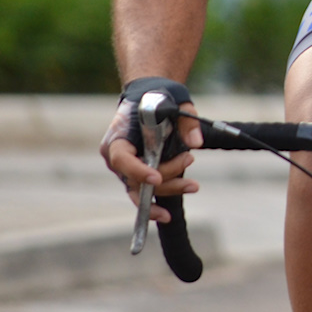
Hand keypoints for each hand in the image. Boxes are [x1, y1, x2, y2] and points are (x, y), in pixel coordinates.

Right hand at [99, 87, 202, 223]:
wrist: (149, 97)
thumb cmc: (159, 97)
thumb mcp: (176, 101)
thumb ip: (186, 121)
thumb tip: (195, 143)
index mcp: (117, 137)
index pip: (122, 159)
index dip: (138, 171)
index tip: (157, 177)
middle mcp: (116, 157)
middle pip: (136, 179)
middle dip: (165, 177)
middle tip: (190, 160)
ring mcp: (125, 169)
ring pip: (141, 190)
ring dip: (167, 190)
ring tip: (193, 185)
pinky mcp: (136, 175)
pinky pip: (143, 193)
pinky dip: (155, 203)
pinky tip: (167, 214)